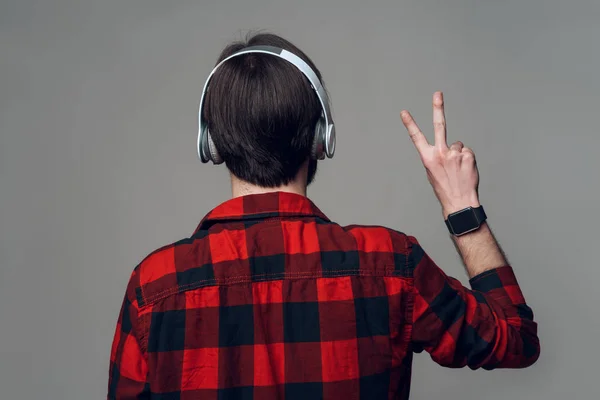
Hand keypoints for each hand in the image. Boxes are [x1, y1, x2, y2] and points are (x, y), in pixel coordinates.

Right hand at [401, 91, 479, 218]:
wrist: (459, 201)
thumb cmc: (444, 188)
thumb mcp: (433, 172)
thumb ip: (437, 156)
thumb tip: (450, 146)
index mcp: (427, 158)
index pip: (416, 137)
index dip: (410, 124)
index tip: (404, 112)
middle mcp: (440, 153)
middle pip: (439, 125)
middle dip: (437, 107)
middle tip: (437, 93)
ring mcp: (454, 154)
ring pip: (458, 145)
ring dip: (459, 155)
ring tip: (458, 169)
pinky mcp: (467, 156)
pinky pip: (467, 152)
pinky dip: (467, 160)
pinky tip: (465, 170)